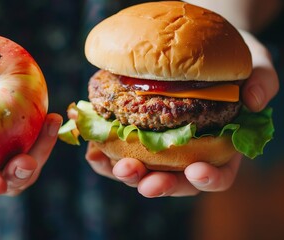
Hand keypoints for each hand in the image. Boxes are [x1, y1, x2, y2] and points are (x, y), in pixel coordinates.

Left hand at [85, 31, 278, 196]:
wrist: (198, 51)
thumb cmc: (229, 62)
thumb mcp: (255, 64)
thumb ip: (261, 81)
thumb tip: (255, 101)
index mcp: (220, 148)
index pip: (218, 175)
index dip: (208, 179)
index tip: (196, 171)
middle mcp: (188, 154)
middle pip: (174, 182)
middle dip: (159, 184)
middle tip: (145, 181)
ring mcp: (160, 147)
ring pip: (143, 172)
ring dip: (126, 174)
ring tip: (113, 164)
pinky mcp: (134, 135)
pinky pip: (118, 153)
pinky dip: (104, 156)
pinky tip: (93, 150)